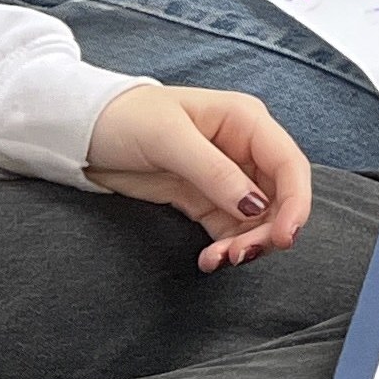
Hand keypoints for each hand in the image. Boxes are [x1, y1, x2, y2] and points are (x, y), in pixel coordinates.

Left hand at [85, 83, 312, 271]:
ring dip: (246, 244)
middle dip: (267, 230)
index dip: (296, 202)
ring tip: (217, 260)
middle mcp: (244, 148)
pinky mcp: (204, 200)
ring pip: (257, 219)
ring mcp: (226, 176)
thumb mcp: (169, 139)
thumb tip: (255, 206)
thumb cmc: (126, 119)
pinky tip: (210, 259)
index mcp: (246, 121)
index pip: (289, 164)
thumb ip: (214, 172)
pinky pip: (230, 230)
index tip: (284, 237)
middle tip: (240, 256)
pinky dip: (227, 247)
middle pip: (279, 197)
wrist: (83, 132)